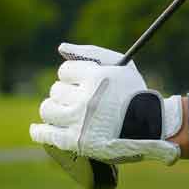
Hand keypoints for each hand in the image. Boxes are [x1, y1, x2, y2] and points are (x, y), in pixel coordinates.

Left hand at [28, 42, 183, 164]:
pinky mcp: (74, 141)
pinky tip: (38, 128)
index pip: (65, 71)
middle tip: (79, 99)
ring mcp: (78, 121)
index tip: (81, 82)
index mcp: (96, 77)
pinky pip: (45, 133)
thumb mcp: (120, 66)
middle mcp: (85, 99)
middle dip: (66, 92)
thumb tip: (61, 47)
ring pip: (47, 109)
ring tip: (66, 111)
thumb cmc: (133, 92)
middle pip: (56, 90)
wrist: (149, 126)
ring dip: (55, 108)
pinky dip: (39, 130)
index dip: (73, 76)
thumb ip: (91, 52)